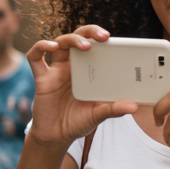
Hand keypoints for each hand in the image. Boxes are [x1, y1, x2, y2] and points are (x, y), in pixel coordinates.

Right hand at [25, 26, 137, 148]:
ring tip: (85, 45)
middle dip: (90, 32)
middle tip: (104, 36)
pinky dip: (41, 47)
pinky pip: (35, 57)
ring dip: (72, 39)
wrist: (57, 136)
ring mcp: (56, 70)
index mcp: (88, 71)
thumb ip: (114, 109)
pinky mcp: (42, 78)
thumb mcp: (99, 114)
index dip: (103, 41)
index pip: (96, 47)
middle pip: (78, 38)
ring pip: (60, 43)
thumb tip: (134, 107)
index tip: (117, 41)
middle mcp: (72, 67)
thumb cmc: (79, 121)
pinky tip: (51, 46)